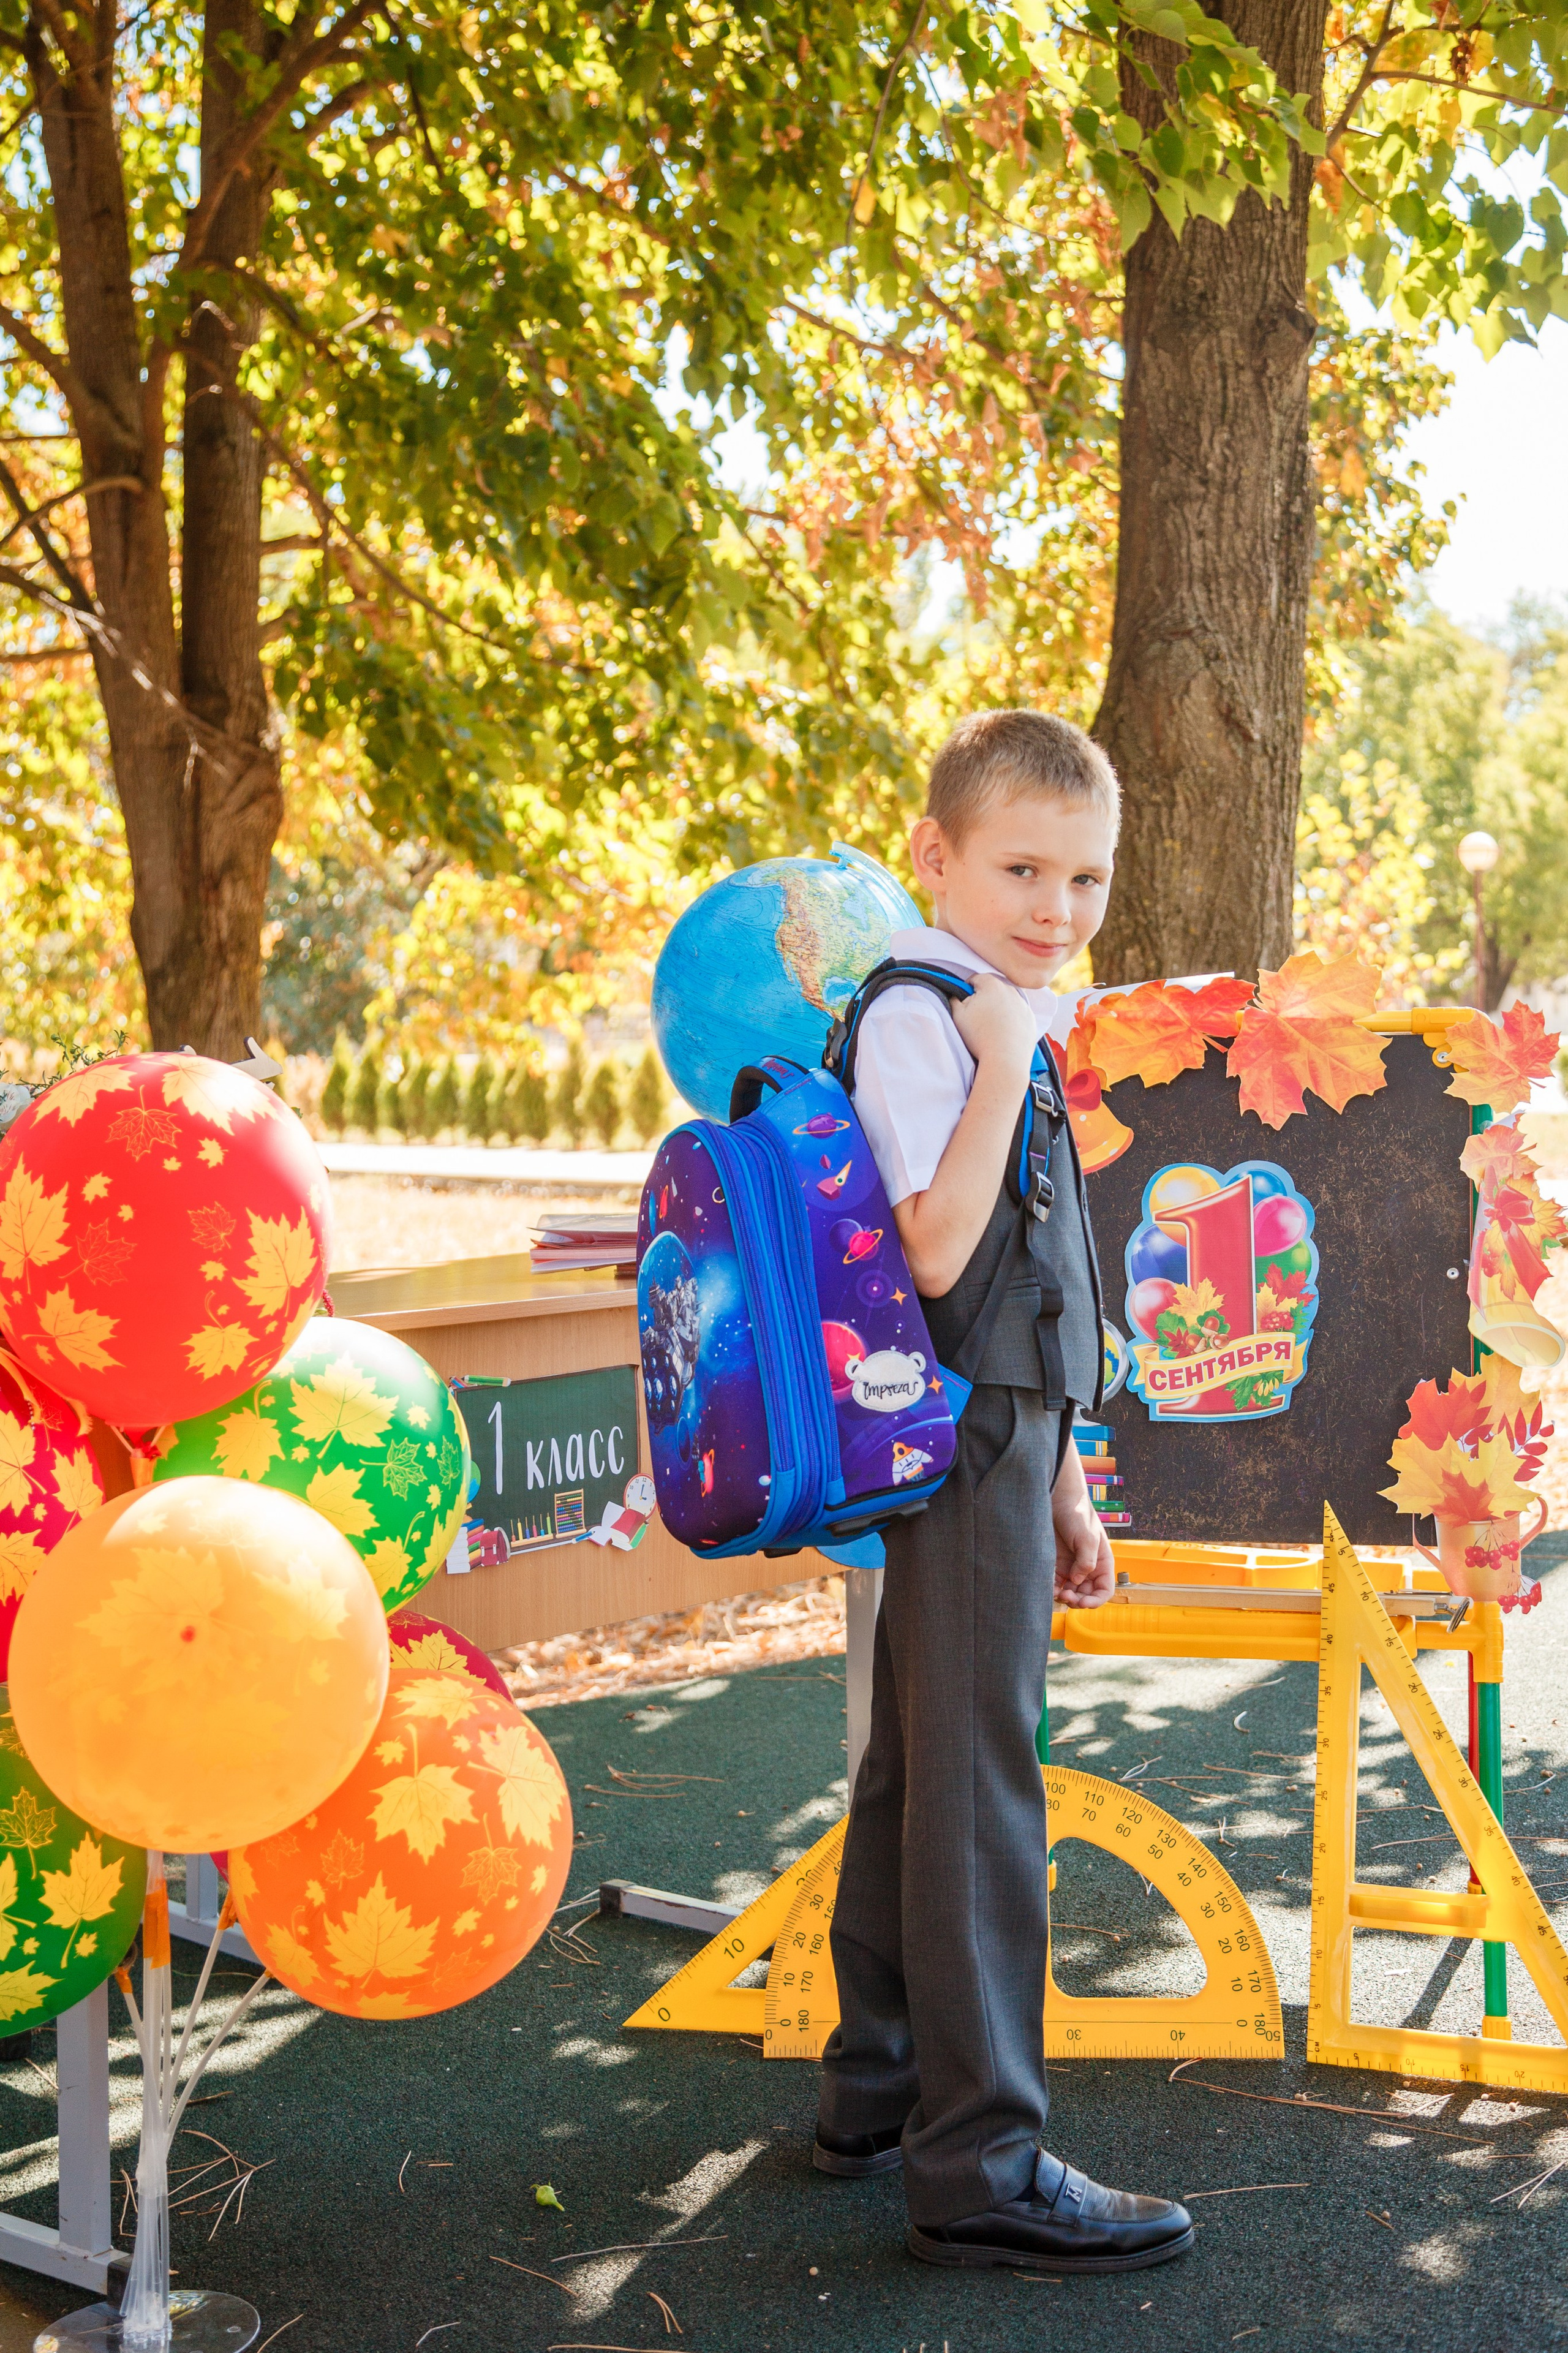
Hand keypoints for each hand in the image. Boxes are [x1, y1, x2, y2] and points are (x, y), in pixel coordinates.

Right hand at [951, 972, 1038, 1078]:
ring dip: (998, 1009)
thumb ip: (953, 999)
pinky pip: (1018, 1014)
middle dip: (984, 999)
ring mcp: (1023, 1005)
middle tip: (977, 1017)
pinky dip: (1011, 1020)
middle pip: (992, 989)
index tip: (965, 1003)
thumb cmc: (979, 1036)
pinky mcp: (1031, 1019)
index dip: (967, 990)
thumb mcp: (957, 1015)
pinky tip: (1003, 1033)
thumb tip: (955, 994)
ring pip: (1006, 1001)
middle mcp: (1010, 990)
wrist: (1005, 1059)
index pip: (975, 979)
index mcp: (991, 985)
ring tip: (991, 1027)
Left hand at [1051, 1446, 1115, 1607]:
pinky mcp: (1055, 1564)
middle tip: (1066, 1596)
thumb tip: (1077, 1581)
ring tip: (1055, 1592)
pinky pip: (1054, 1584)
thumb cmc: (1077, 1514)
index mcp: (1101, 1562)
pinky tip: (1047, 1587)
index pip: (1104, 1590)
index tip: (1083, 1603)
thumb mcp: (1087, 1537)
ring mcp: (1070, 1567)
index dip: (1096, 1601)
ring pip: (1070, 1593)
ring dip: (1063, 1597)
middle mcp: (1087, 1567)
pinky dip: (1051, 1589)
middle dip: (1077, 1600)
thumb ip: (1086, 1561)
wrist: (1056, 1499)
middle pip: (1086, 1595)